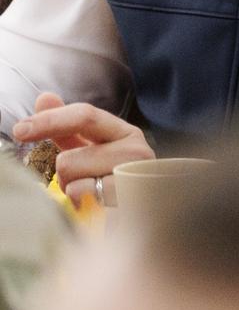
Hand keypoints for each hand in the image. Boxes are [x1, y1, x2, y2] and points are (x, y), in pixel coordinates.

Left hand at [12, 93, 154, 199]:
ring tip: (92, 195)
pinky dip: (83, 206)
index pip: (84, 116)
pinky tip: (97, 207)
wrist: (148, 212)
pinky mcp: (130, 201)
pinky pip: (85, 202)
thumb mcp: (92, 150)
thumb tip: (44, 97)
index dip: (49, 121)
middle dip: (64, 175)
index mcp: (125, 132)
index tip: (20, 130)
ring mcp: (135, 177)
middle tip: (81, 181)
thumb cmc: (114, 178)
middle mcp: (137, 150)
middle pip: (69, 159)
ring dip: (74, 193)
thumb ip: (67, 127)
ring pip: (74, 183)